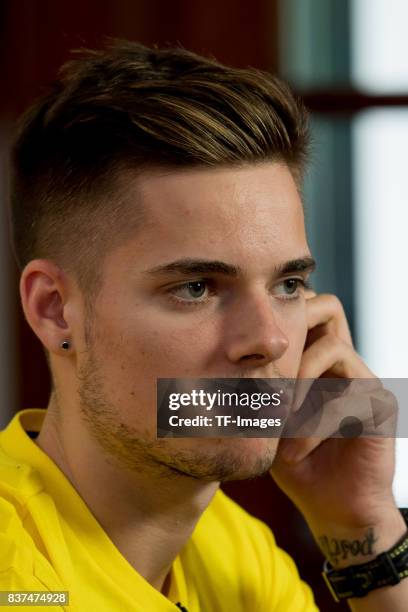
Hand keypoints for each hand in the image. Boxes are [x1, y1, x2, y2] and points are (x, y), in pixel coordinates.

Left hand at [270, 291, 403, 563]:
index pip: (308, 309)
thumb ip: (255, 387)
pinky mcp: (381, 405)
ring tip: (279, 421)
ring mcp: (365, 380)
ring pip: (331, 348)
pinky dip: (313, 425)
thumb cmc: (295, 461)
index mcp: (319, 361)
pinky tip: (295, 452)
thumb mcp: (266, 420)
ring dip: (298, 384)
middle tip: (268, 373)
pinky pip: (344, 396)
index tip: (250, 344)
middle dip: (293, 332)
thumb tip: (221, 358)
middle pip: (329, 307)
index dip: (283, 313)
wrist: (332, 508)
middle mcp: (345, 363)